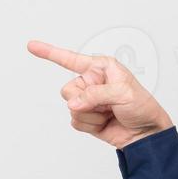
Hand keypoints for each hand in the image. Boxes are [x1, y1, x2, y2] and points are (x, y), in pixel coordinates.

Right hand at [27, 40, 172, 148]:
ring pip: (71, 107)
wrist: (146, 133)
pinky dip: (91, 125)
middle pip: (68, 90)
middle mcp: (91, 81)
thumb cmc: (141, 107)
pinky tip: (105, 123)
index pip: (71, 59)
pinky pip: (75, 121)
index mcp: (101, 68)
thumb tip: (72, 104)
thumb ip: (96, 95)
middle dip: (87, 100)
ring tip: (110, 113)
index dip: (50, 52)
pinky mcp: (85, 117)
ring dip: (91, 114)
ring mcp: (87, 100)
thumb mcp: (124, 94)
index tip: (31, 45)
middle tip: (108, 104)